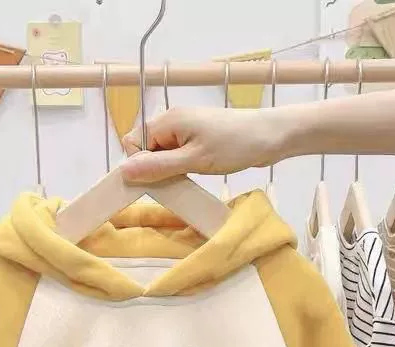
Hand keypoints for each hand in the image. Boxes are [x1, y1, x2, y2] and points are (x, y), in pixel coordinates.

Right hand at [121, 107, 281, 182]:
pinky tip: (196, 172)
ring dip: (169, 169)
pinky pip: (177, 154)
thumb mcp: (193, 160)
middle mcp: (174, 120)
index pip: (133, 143)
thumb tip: (123, 172)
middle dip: (154, 167)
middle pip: (146, 147)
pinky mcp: (198, 138)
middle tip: (176, 179)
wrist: (271, 137)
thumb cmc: (235, 145)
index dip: (140, 163)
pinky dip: (181, 166)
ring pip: (162, 152)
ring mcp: (187, 128)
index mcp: (168, 120)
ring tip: (190, 176)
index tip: (157, 179)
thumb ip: (157, 167)